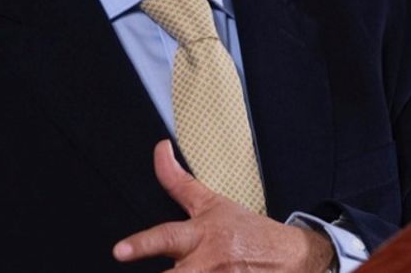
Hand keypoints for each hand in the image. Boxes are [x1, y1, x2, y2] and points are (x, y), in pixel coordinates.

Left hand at [113, 140, 333, 271]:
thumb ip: (179, 182)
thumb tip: (160, 149)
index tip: (119, 250)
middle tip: (130, 258)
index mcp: (199, 237)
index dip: (141, 245)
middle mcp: (206, 264)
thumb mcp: (213, 204)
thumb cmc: (247, 232)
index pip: (165, 238)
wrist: (291, 258)